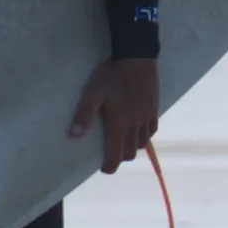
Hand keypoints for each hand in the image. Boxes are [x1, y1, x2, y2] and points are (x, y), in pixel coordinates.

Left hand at [70, 56, 159, 171]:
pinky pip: (152, 130)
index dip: (110, 166)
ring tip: (122, 142)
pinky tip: (138, 130)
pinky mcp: (154, 109)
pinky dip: (144, 136)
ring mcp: (147, 117)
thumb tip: (73, 137)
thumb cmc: (112, 76)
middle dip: (120, 157)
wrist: (137, 58)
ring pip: (142, 143)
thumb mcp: (93, 94)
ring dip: (132, 147)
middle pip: (130, 152)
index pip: (116, 155)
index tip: (104, 169)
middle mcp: (135, 125)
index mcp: (119, 124)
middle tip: (110, 153)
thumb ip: (84, 116)